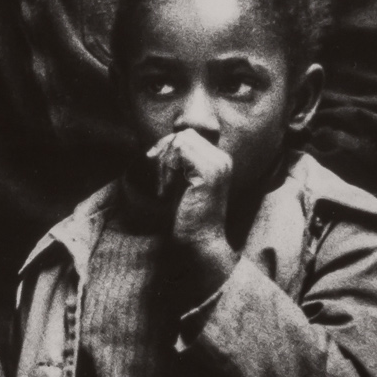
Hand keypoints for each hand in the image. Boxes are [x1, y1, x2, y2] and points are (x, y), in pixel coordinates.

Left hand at [149, 129, 237, 297]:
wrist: (199, 241)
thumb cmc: (187, 214)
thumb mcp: (180, 181)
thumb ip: (176, 160)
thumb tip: (161, 143)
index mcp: (219, 160)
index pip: (187, 136)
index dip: (166, 147)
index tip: (153, 164)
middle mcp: (223, 159)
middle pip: (183, 136)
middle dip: (164, 153)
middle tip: (160, 181)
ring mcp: (219, 164)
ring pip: (180, 143)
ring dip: (164, 164)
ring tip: (165, 188)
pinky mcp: (210, 172)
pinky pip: (179, 153)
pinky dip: (167, 170)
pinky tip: (168, 191)